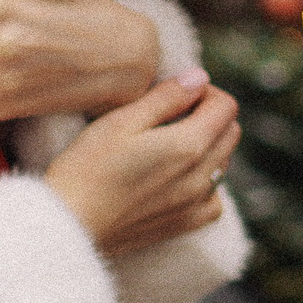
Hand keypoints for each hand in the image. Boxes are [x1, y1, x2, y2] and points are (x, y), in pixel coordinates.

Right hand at [43, 72, 239, 258]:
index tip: (178, 92)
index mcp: (189, 145)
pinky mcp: (184, 224)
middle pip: (231, 133)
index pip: (226, 107)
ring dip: (209, 146)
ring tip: (171, 143)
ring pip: (224, 164)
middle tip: (174, 112)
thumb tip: (199, 78)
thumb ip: (166, 97)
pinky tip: (181, 178)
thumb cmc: (88, 167)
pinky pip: (214, 199)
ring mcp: (195, 203)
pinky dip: (206, 183)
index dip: (205, 91)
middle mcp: (201, 176)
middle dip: (211, 115)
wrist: (71, 224)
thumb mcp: (122, 120)